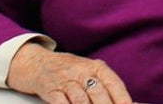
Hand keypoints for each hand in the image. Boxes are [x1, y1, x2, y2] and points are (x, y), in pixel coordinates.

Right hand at [7, 42, 131, 103]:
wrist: (36, 62)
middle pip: (99, 93)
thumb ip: (104, 87)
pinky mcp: (50, 89)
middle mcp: (82, 71)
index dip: (122, 98)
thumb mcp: (88, 72)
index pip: (114, 83)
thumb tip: (127, 103)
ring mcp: (65, 80)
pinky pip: (61, 103)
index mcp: (96, 67)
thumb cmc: (68, 71)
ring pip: (81, 100)